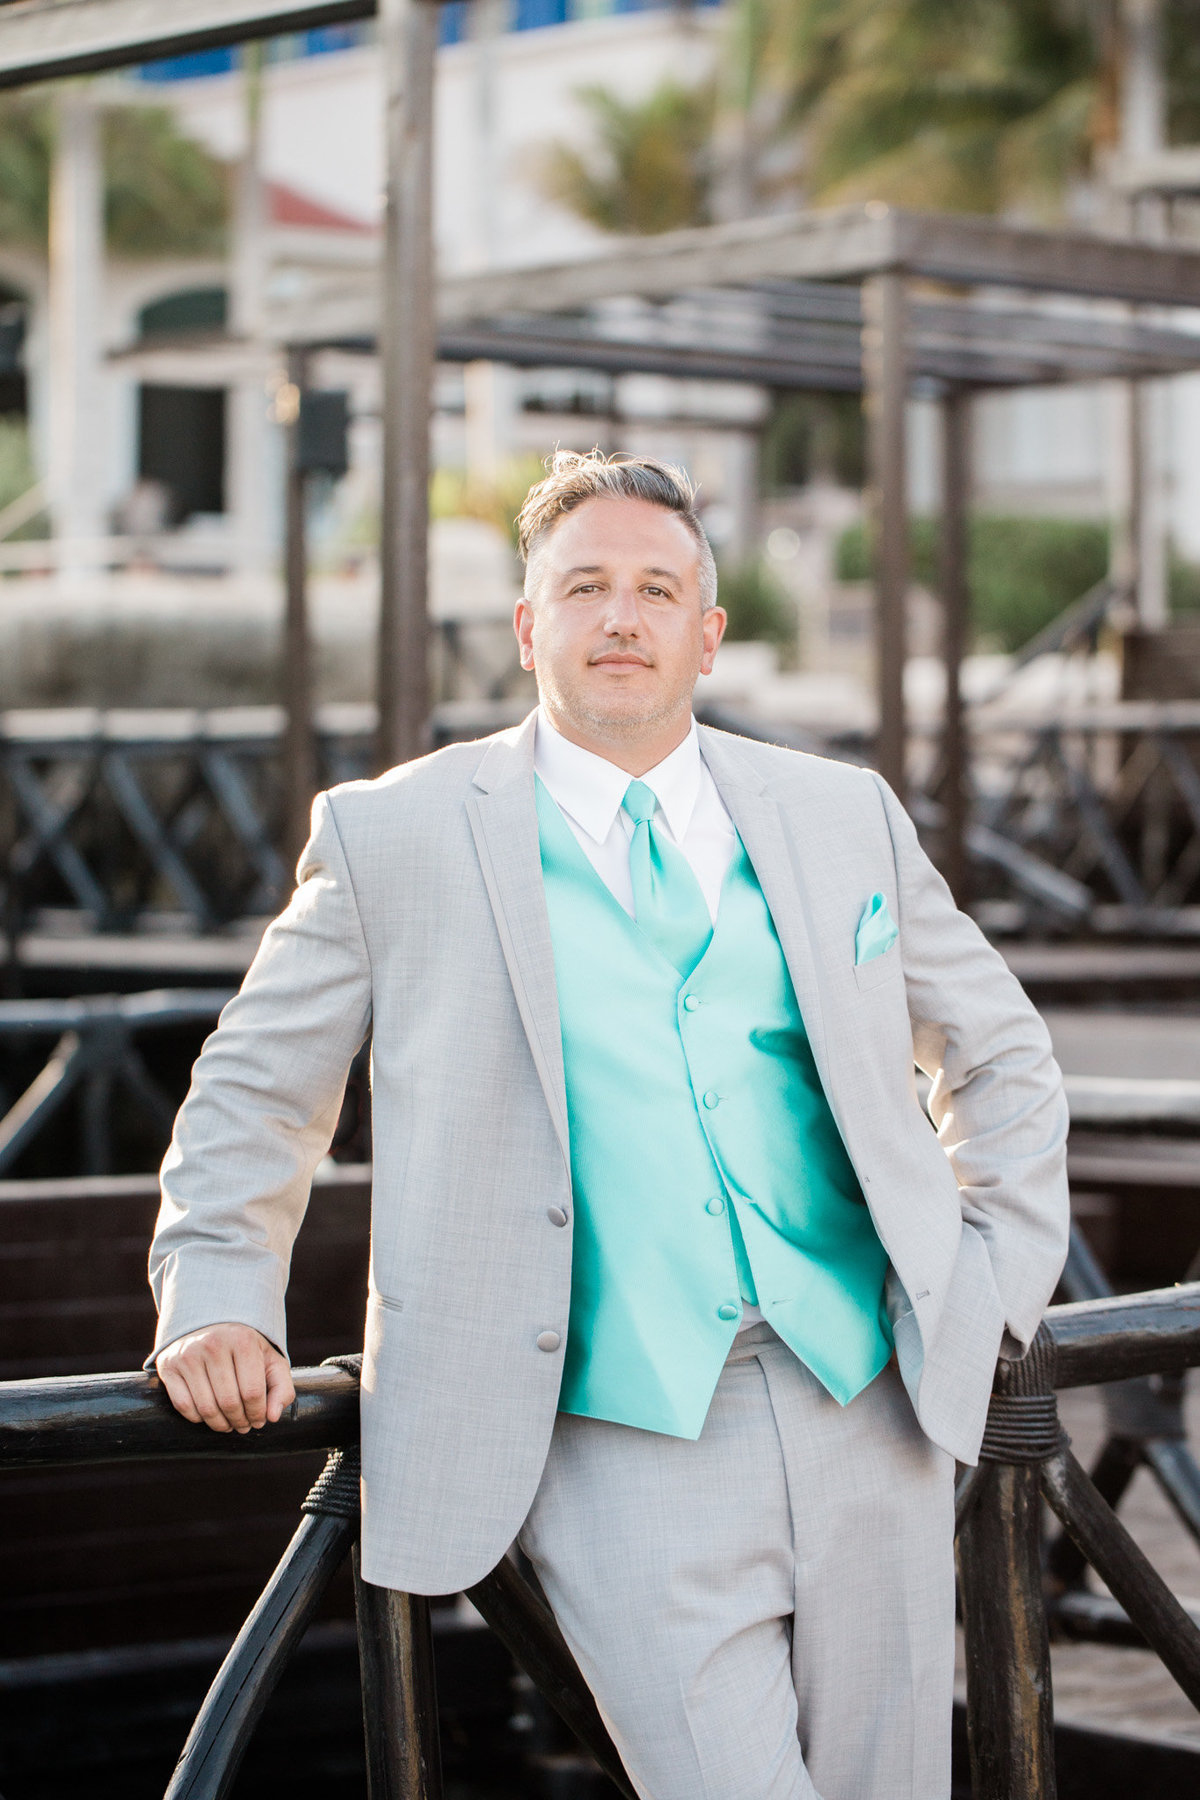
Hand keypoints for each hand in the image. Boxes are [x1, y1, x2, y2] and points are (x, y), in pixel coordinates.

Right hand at [155, 1322, 295, 1433]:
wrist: (210, 1323)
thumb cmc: (245, 1348)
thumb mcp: (270, 1361)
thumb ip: (281, 1388)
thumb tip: (273, 1417)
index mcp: (242, 1340)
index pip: (252, 1392)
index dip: (258, 1414)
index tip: (259, 1420)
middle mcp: (213, 1344)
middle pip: (229, 1402)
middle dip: (240, 1421)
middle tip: (244, 1425)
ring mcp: (187, 1354)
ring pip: (206, 1408)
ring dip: (220, 1424)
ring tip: (229, 1424)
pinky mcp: (168, 1365)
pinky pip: (183, 1406)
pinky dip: (198, 1418)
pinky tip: (209, 1414)